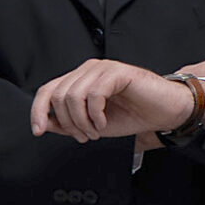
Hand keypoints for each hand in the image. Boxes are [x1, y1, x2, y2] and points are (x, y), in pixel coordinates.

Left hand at [30, 61, 198, 142]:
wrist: (166, 111)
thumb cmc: (135, 114)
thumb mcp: (93, 124)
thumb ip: (68, 122)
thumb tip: (45, 123)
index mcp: (81, 79)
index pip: (48, 90)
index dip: (38, 111)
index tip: (38, 130)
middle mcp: (89, 70)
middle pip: (58, 95)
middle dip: (68, 122)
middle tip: (84, 135)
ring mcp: (103, 68)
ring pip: (73, 96)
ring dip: (81, 121)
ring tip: (95, 130)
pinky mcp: (118, 72)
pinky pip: (93, 94)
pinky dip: (95, 114)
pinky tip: (104, 122)